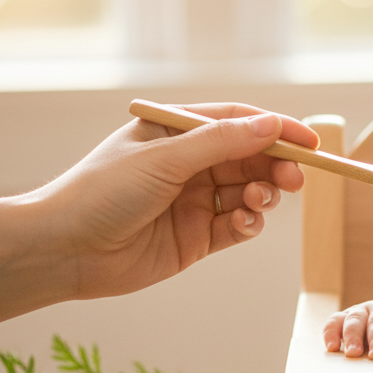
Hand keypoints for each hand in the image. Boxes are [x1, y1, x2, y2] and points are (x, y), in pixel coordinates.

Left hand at [36, 103, 319, 298]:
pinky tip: (242, 223)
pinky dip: (248, 223)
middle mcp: (187, 164)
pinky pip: (237, 226)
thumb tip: (270, 125)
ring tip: (257, 202)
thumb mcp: (164, 157)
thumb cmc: (100, 192)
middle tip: (295, 178)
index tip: (309, 141)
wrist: (63, 250)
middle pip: (249, 159)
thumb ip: (221, 142)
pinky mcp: (196, 238)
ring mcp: (192, 202)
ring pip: (247, 193)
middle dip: (275, 166)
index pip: (237, 123)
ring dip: (261, 196)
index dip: (275, 129)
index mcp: (175, 131)